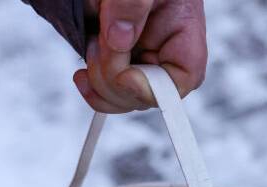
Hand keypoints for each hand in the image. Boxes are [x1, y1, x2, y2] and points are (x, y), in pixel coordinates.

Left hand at [75, 0, 206, 112]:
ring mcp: (141, 59)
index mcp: (183, 34)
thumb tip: (118, 39)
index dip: (150, 88)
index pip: (181, 81)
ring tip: (94, 43)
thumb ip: (132, 4)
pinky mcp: (118, 59)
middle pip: (146, 96)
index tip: (123, 73)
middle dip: (114, 77)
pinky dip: (92, 85)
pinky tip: (83, 75)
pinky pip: (108, 89)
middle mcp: (165, 53)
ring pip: (123, 97)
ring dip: (100, 77)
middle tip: (99, 42)